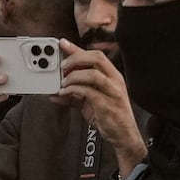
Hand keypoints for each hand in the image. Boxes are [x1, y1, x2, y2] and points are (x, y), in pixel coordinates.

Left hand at [57, 45, 144, 171]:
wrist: (123, 136)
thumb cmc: (109, 116)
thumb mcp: (90, 102)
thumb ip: (74, 94)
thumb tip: (55, 92)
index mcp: (112, 76)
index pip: (95, 55)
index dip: (77, 48)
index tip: (62, 44)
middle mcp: (114, 81)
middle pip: (96, 58)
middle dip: (76, 58)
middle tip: (62, 66)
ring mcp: (112, 92)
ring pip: (93, 74)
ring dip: (74, 76)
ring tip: (62, 83)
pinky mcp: (107, 105)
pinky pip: (89, 93)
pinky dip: (74, 91)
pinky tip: (63, 94)